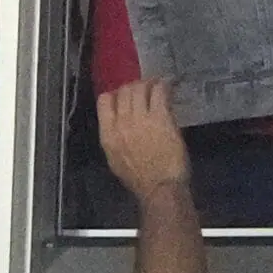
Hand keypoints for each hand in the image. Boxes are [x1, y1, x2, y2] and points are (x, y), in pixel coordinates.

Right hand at [96, 79, 189, 197]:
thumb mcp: (116, 160)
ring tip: (156, 84)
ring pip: (140, 88)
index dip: (114, 94)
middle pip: (123, 91)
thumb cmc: (140, 180)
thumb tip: (121, 125)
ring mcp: (141, 118)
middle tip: (145, 88)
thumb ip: (115, 139)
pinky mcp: (161, 117)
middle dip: (134, 86)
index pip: (104, 101)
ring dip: (149, 83)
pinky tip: (168, 85)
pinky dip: (163, 85)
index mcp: (108, 134)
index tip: (124, 95)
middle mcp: (121, 122)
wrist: (160, 188)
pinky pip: (159, 92)